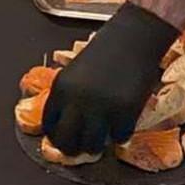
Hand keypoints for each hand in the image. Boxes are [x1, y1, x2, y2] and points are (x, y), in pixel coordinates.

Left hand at [42, 3, 178, 154]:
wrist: (135, 36)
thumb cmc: (108, 48)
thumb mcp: (77, 70)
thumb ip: (69, 95)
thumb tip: (68, 123)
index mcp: (62, 88)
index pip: (49, 125)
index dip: (57, 135)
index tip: (65, 138)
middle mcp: (78, 101)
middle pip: (67, 142)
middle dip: (73, 148)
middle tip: (82, 148)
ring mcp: (102, 108)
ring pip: (92, 146)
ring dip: (97, 145)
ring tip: (103, 138)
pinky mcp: (126, 112)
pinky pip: (120, 137)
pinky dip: (121, 135)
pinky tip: (123, 124)